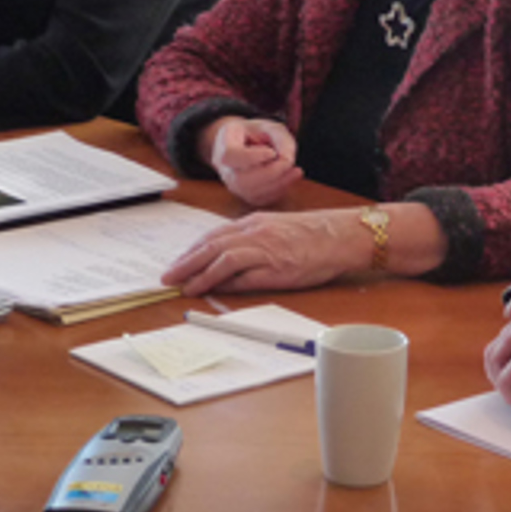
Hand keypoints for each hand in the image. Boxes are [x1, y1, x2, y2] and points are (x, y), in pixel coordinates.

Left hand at [161, 208, 370, 294]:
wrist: (343, 235)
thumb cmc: (315, 234)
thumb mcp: (278, 228)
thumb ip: (254, 239)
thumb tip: (229, 260)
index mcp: (255, 222)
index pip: (215, 235)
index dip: (192, 250)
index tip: (177, 262)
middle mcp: (256, 233)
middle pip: (211, 246)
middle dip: (186, 262)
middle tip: (167, 276)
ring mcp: (266, 250)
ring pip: (222, 260)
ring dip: (199, 274)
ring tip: (183, 287)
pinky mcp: (277, 269)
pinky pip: (244, 276)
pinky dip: (224, 283)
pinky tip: (211, 290)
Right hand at [204, 117, 303, 205]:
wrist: (245, 145)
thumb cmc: (256, 133)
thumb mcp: (270, 126)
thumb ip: (281, 138)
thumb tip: (288, 159)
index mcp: (225, 143)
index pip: (231, 155)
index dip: (253, 157)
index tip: (272, 152)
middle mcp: (225, 169)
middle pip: (242, 179)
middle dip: (271, 172)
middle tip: (290, 161)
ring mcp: (233, 186)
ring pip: (252, 193)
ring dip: (278, 183)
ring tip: (296, 171)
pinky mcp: (245, 196)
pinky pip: (261, 199)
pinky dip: (278, 191)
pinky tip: (288, 178)